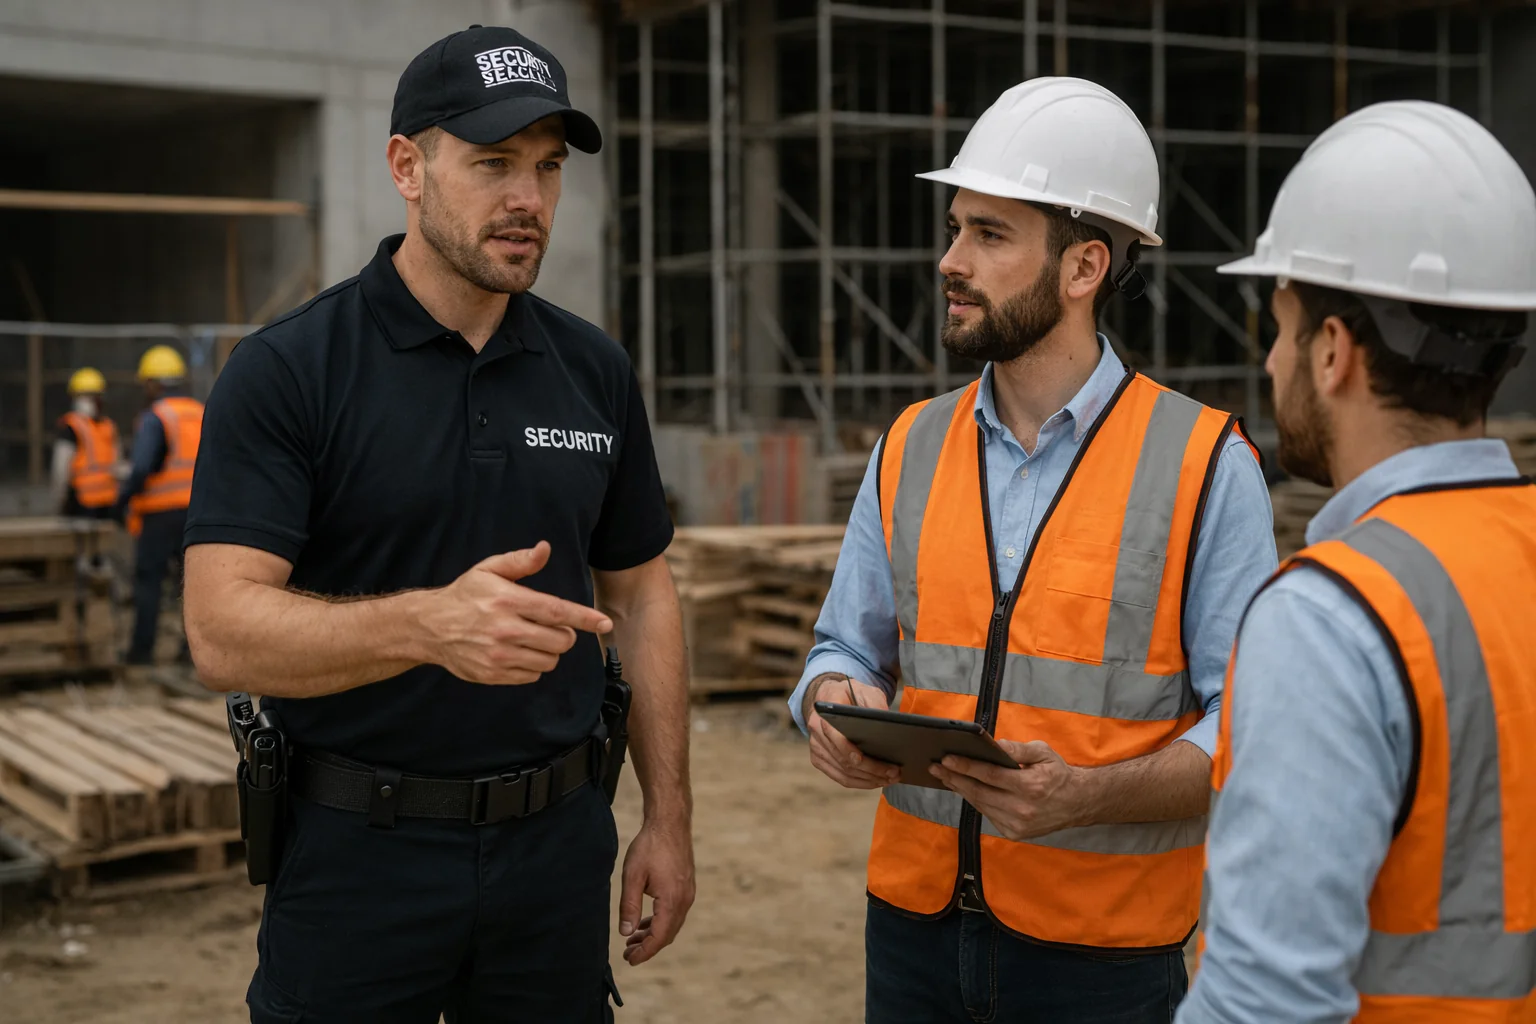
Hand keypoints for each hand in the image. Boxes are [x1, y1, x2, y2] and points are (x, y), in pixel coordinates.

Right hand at [419, 541, 612, 684]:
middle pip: (560, 641)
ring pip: (549, 661)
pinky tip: (519, 652)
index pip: (557, 612)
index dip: (585, 618)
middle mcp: (505, 630)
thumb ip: (520, 561)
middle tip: (553, 627)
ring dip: (550, 651)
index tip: (605, 623)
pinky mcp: (494, 675)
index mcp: (508, 601)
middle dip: (565, 635)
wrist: (429, 628)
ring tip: (534, 639)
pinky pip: (532, 676)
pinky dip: (533, 666)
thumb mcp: (488, 569)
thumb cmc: (465, 595)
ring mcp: (499, 655)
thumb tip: (545, 549)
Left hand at [618, 819, 694, 965]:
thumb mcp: (632, 876)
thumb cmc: (650, 846)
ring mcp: (688, 893)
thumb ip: (629, 906)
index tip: (630, 960)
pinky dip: (661, 921)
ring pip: (672, 924)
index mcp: (672, 900)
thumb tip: (626, 932)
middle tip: (628, 954)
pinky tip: (646, 921)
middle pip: (668, 934)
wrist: (670, 822)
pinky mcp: (686, 886)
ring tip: (633, 939)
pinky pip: (675, 912)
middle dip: (648, 946)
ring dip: (654, 934)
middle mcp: (685, 900)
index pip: (659, 937)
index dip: (645, 952)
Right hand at [806, 676, 900, 789]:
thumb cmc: (850, 693)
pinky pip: (840, 777)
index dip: (849, 750)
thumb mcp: (865, 690)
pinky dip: (860, 783)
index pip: (833, 735)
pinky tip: (876, 781)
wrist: (829, 696)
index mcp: (824, 711)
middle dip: (870, 769)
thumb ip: (875, 705)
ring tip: (890, 779)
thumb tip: (889, 728)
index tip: (864, 759)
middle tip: (894, 773)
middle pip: (842, 759)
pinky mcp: (819, 759)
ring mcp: (816, 747)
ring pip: (843, 772)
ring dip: (868, 780)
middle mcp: (815, 731)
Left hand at [929, 739, 1088, 839]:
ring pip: (980, 805)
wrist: (1077, 803)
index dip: (966, 766)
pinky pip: (987, 814)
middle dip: (954, 778)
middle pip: (979, 792)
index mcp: (1031, 786)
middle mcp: (1023, 809)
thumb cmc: (1058, 774)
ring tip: (945, 776)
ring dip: (960, 789)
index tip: (946, 759)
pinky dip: (974, 801)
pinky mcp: (1014, 833)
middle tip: (935, 767)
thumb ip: (1018, 748)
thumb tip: (995, 745)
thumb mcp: (1044, 753)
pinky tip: (964, 789)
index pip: (990, 775)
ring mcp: (1017, 824)